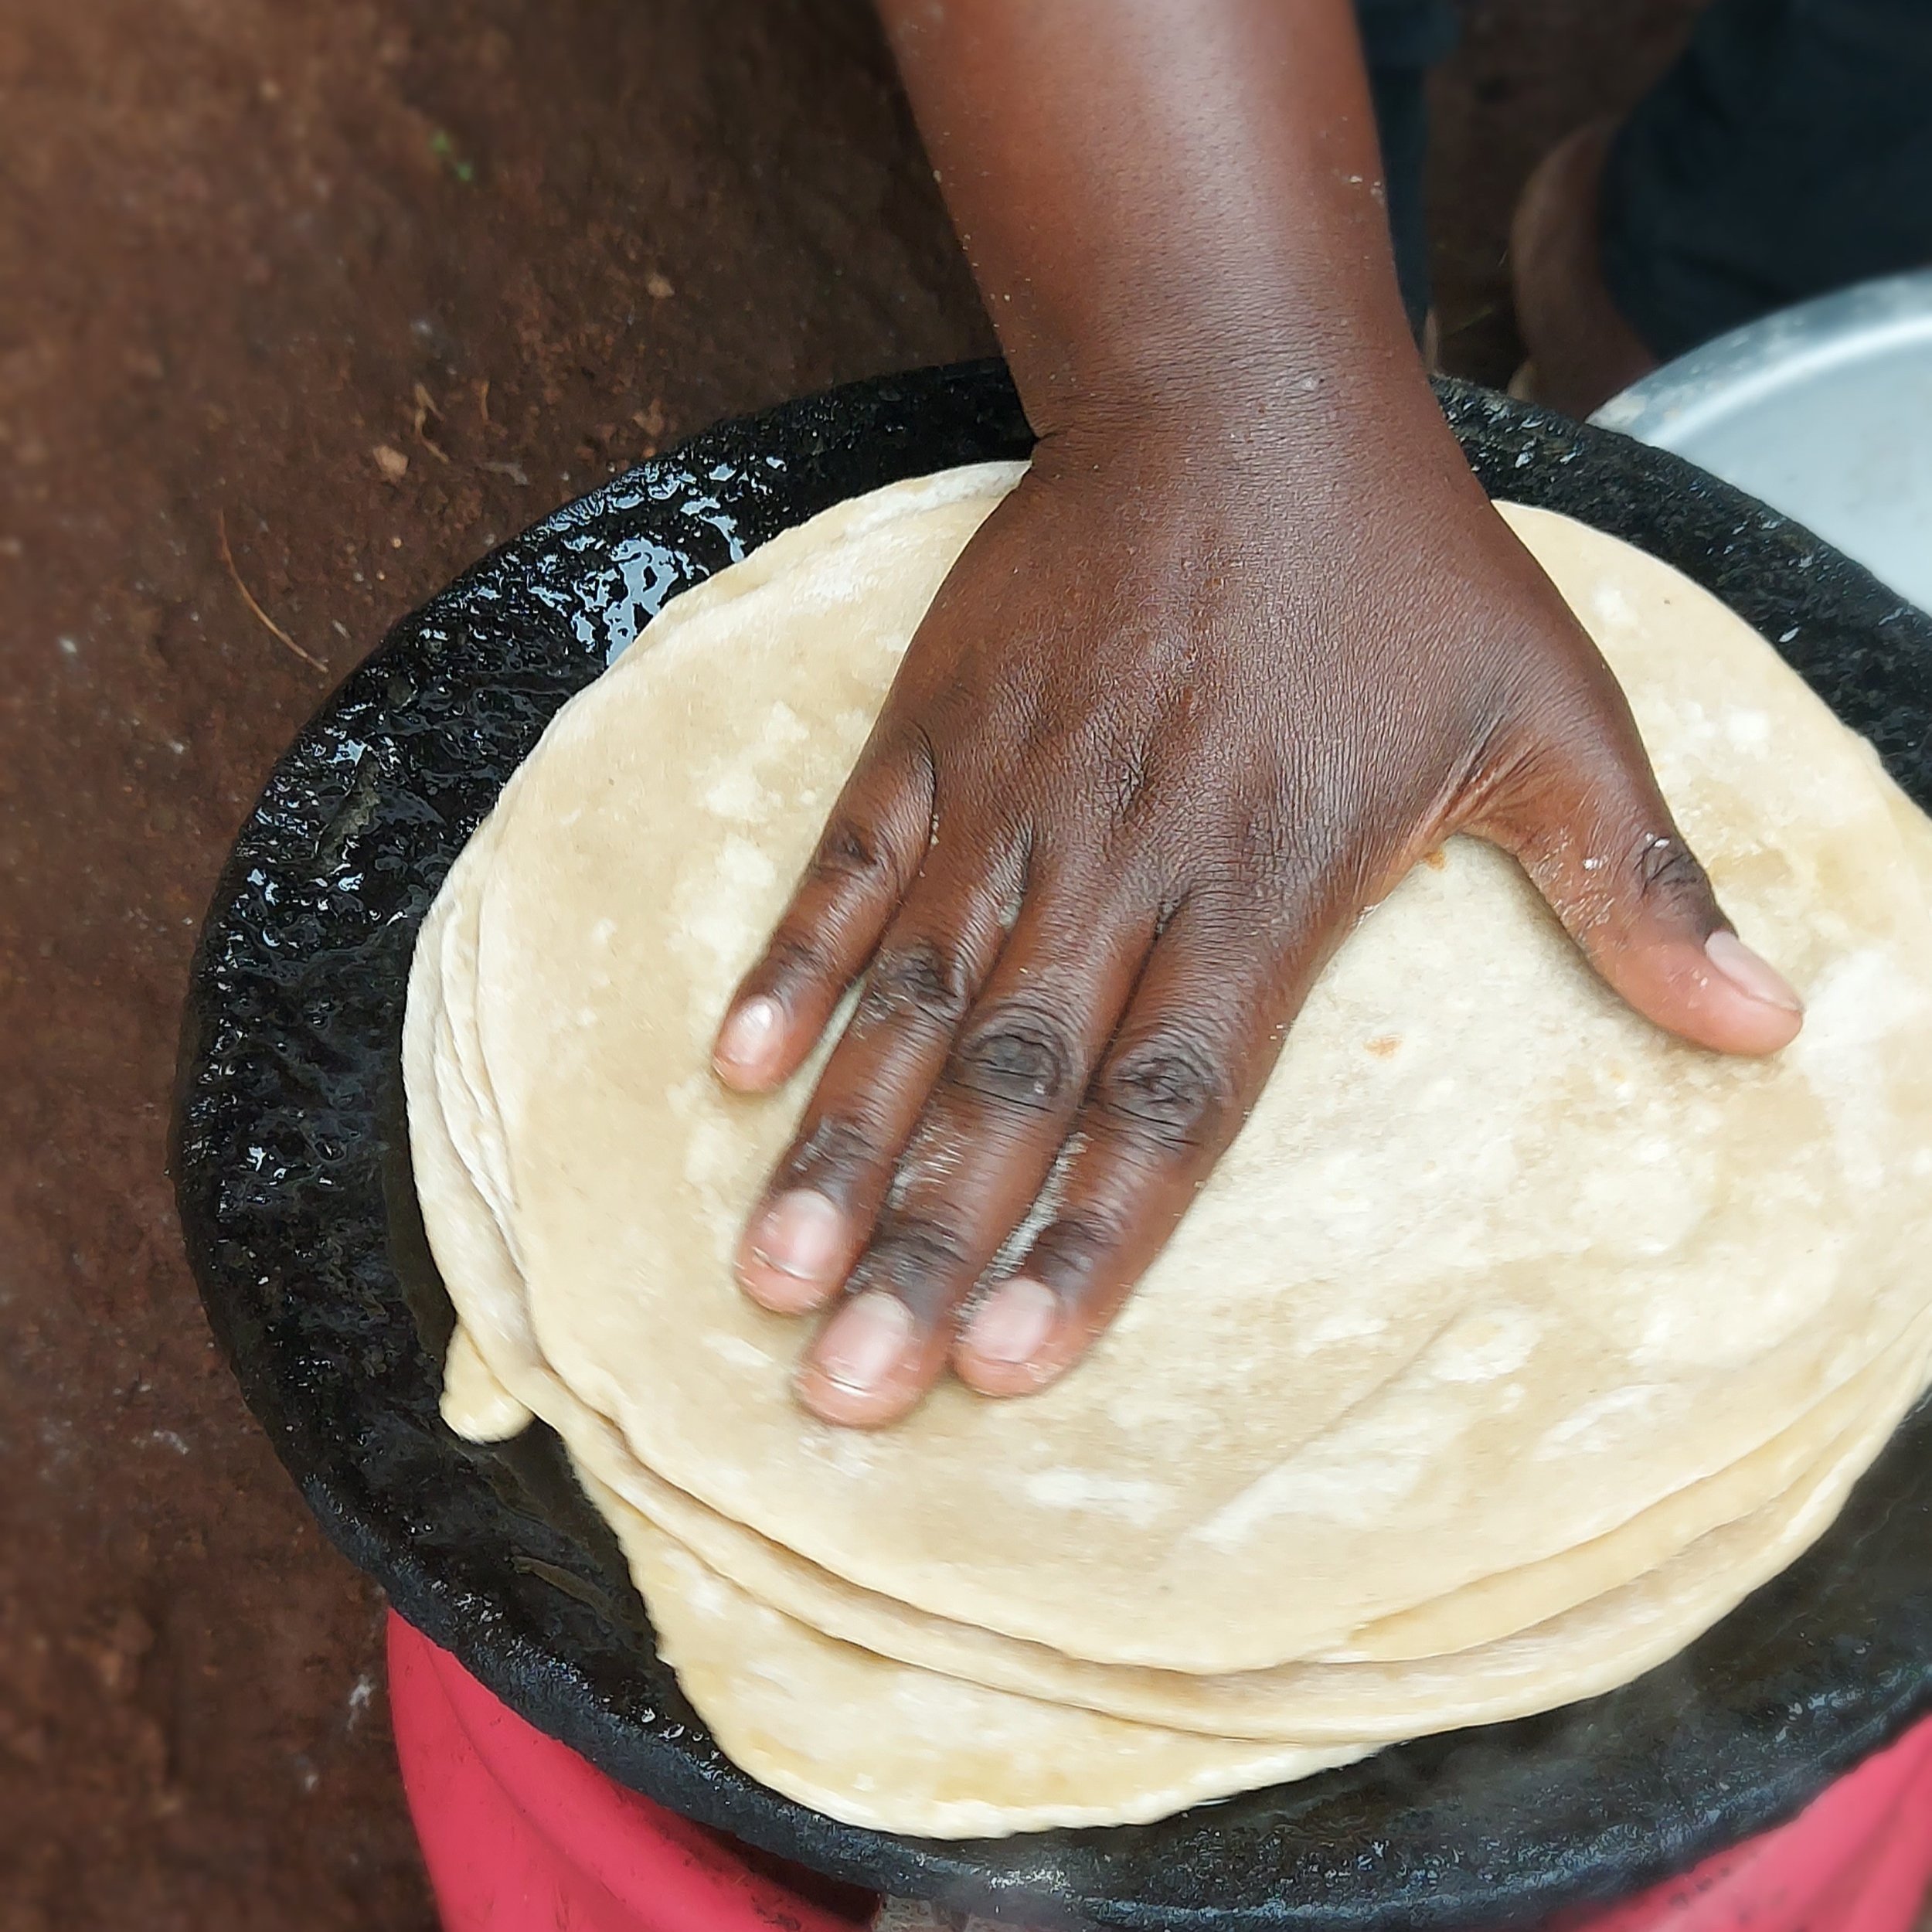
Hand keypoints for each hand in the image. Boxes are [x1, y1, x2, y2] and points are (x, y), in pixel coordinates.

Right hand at [711, 389, 1802, 1427]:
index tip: (1009, 1369)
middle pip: (1013, 1088)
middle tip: (845, 1389)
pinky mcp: (936, 730)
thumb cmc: (1400, 566)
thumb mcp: (1554, 714)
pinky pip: (849, 864)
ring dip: (841, 1144)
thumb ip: (1636, 886)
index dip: (1087, 1243)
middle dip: (928, 1246)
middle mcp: (1121, 866)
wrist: (1238, 391)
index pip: (1169, 1110)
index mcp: (1265, 888)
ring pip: (911, 998)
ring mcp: (1012, 797)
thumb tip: (1772, 1030)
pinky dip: (791, 964)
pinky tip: (736, 1070)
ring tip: (771, 1273)